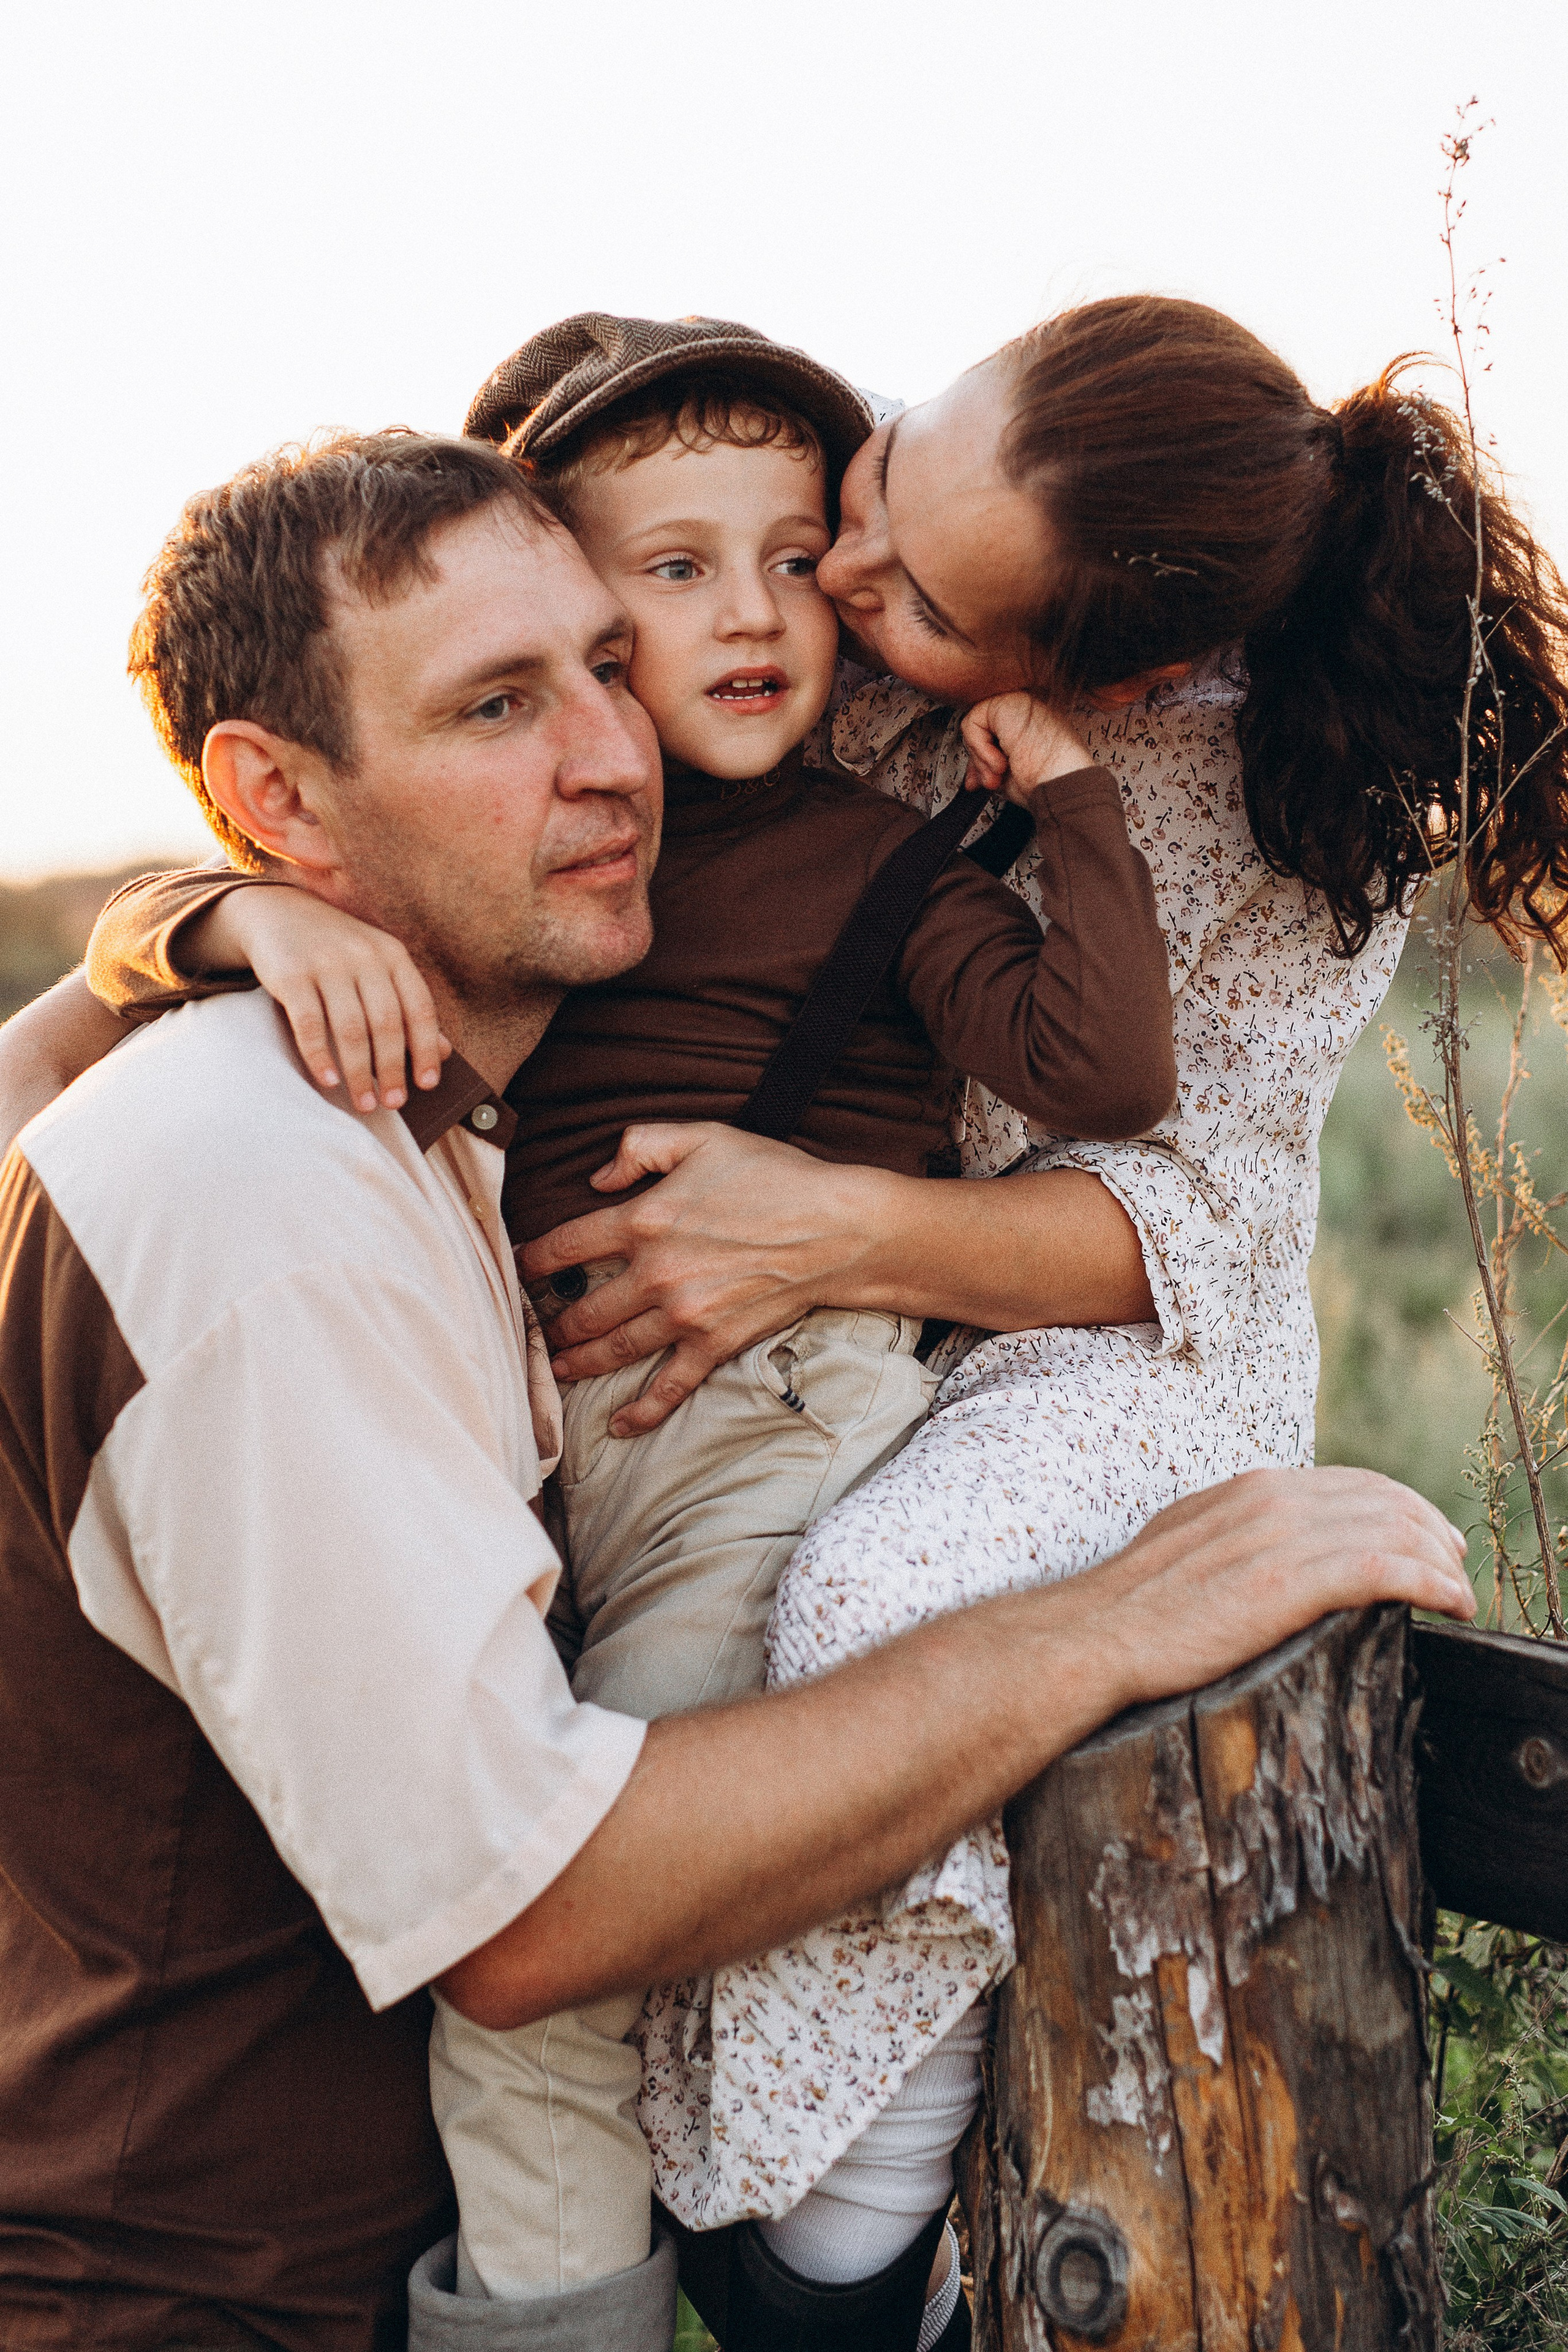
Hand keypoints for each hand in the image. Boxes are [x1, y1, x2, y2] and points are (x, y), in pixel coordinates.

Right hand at [200, 888, 450, 1111]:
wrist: (277, 912)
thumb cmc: (336, 951)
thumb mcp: (378, 968)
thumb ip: (407, 1006)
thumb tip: (441, 1052)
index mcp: (393, 955)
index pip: (420, 1008)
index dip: (426, 1049)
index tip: (427, 1085)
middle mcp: (364, 956)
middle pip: (387, 1023)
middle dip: (392, 1069)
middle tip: (393, 1104)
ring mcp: (327, 963)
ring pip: (351, 1028)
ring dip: (360, 1072)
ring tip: (364, 1103)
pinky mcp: (291, 973)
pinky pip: (309, 1023)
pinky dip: (320, 1056)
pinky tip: (329, 1081)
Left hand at [519, 1123, 878, 1434]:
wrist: (837, 1228)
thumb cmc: (773, 1175)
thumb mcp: (702, 1136)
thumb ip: (639, 1146)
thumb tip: (597, 1176)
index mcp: (644, 1219)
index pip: (566, 1246)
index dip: (533, 1259)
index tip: (518, 1268)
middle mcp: (654, 1273)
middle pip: (583, 1308)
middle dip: (553, 1322)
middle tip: (535, 1330)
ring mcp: (683, 1315)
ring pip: (614, 1350)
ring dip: (579, 1363)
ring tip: (558, 1369)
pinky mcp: (714, 1344)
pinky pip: (668, 1387)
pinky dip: (641, 1411)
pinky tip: (618, 1425)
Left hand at [961, 694, 1092, 804]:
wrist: (1062, 782)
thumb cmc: (1046, 783)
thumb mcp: (1009, 776)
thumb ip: (988, 767)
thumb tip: (972, 778)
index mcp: (1030, 727)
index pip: (994, 736)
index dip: (983, 761)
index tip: (986, 782)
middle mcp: (1025, 712)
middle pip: (983, 730)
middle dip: (979, 761)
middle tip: (991, 781)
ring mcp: (1018, 704)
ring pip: (975, 726)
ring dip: (981, 757)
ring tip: (1000, 772)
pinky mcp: (1008, 701)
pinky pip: (972, 722)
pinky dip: (978, 747)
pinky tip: (999, 761)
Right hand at [1078, 1464, 1475, 1709]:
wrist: (1094, 1636)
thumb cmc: (1132, 1607)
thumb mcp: (1187, 1544)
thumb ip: (1233, 1534)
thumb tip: (1268, 1551)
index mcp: (1251, 1488)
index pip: (1354, 1482)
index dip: (1404, 1509)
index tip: (1429, 1541)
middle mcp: (1272, 1499)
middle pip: (1386, 1498)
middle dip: (1434, 1533)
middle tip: (1457, 1570)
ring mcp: (1281, 1537)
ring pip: (1396, 1529)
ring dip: (1443, 1563)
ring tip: (1462, 1597)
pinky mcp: (1288, 1582)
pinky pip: (1386, 1568)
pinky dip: (1433, 1583)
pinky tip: (1453, 1606)